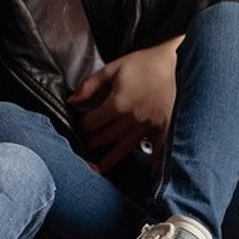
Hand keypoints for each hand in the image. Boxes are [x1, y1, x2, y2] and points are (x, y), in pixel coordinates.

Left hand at [68, 37, 181, 173]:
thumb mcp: (111, 69)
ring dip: (109, 161)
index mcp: (118, 103)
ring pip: (124, 147)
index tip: (79, 128)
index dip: (83, 127)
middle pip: (106, 137)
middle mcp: (133, 118)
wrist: (167, 61)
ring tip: (97, 171)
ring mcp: (148, 125)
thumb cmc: (139, 64)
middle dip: (92, 143)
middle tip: (84, 148)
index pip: (93, 123)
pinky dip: (152, 163)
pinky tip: (148, 177)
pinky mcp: (162, 127)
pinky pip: (156, 149)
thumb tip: (72, 101)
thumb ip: (89, 86)